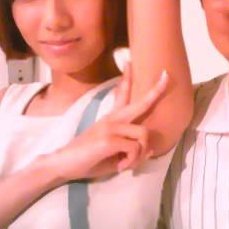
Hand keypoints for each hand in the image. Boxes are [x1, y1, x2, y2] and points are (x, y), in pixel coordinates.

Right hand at [46, 64, 168, 181]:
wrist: (62, 165)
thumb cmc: (86, 161)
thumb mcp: (113, 156)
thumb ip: (131, 151)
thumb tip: (152, 151)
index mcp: (111, 119)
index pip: (122, 94)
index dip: (128, 78)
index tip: (130, 62)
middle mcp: (112, 119)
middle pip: (140, 103)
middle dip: (157, 90)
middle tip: (166, 74)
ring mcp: (110, 127)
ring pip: (143, 134)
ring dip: (140, 154)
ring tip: (127, 164)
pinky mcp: (109, 139)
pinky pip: (134, 148)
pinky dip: (132, 161)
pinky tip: (120, 166)